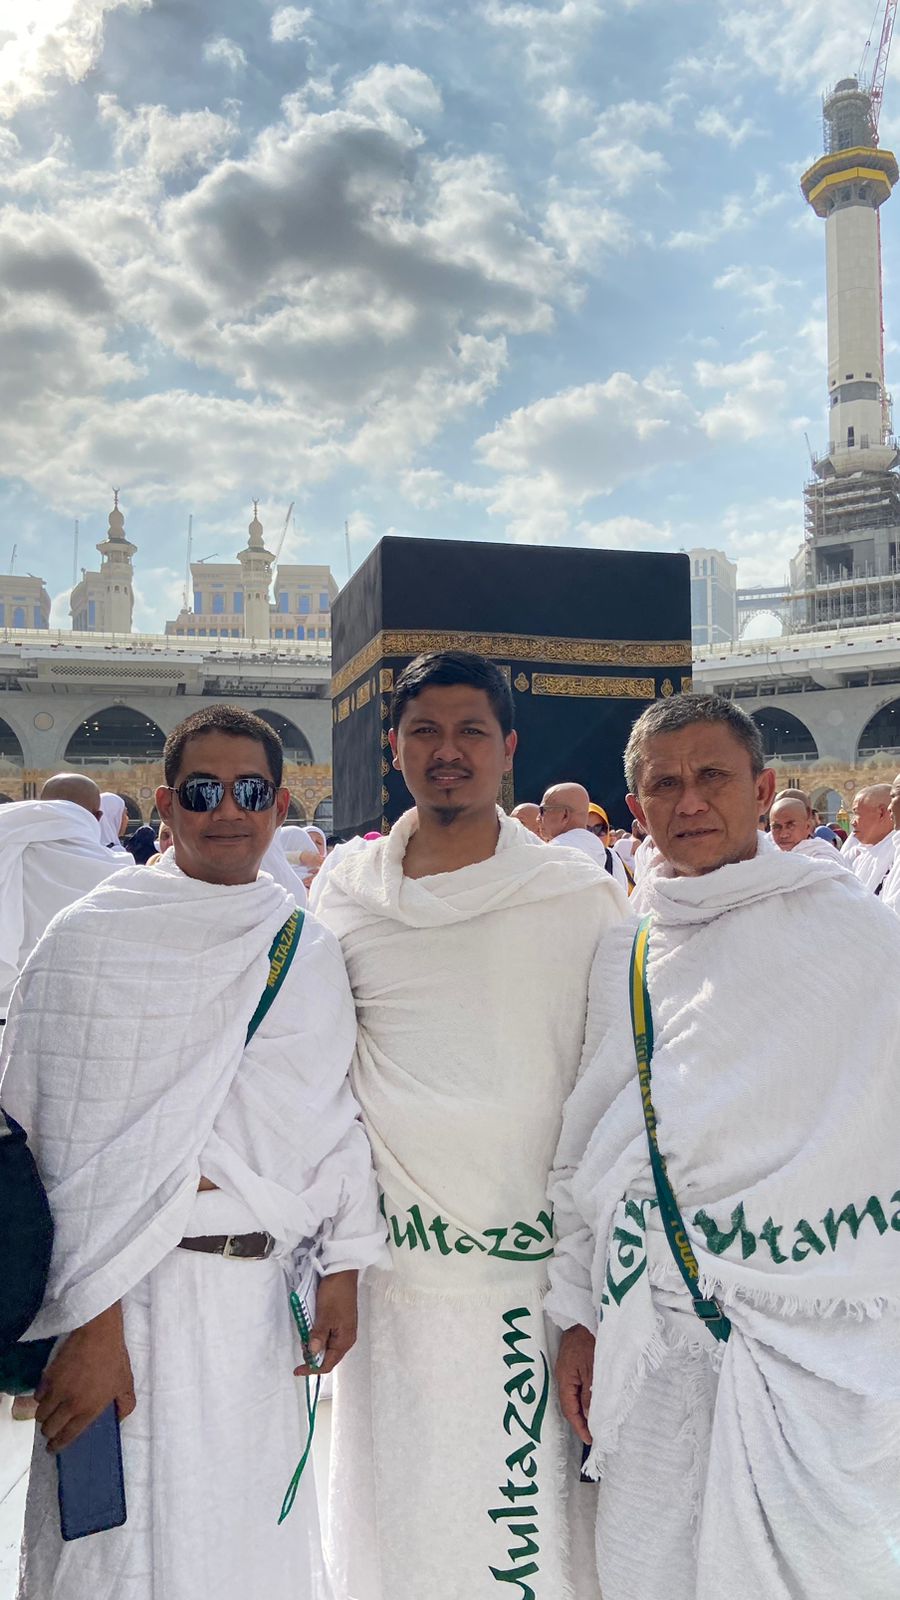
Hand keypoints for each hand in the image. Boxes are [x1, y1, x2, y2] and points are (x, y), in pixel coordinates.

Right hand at [35, 1302, 135, 1452]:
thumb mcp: (126, 1383)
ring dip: (44, 1414)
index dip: (58, 1445)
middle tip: (52, 1428)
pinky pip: (37, 1395)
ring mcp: (58, 1390)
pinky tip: (48, 1392)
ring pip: (40, 1414)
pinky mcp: (49, 1376)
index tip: (53, 1448)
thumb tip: (119, 1419)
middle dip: (49, 1431)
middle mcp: (71, 1404)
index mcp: (90, 1409)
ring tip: (50, 1410)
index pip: (68, 1436)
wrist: (99, 1333)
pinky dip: (41, 1396)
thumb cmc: (114, 1358)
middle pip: (49, 1428)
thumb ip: (126, 1405)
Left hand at [294, 1269, 357, 1377]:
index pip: (327, 1364)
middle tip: (300, 1347)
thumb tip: (311, 1354)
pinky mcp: (339, 1321)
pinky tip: (310, 1330)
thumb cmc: (335, 1294)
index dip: (312, 1369)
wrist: (342, 1273)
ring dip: (314, 1346)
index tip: (297, 1370)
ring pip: (327, 1346)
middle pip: (328, 1357)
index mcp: (345, 1340)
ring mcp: (343, 1329)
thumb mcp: (324, 1315)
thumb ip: (318, 1336)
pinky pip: (327, 1336)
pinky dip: (317, 1337)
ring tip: (304, 1337)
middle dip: (313, 1357)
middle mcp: (346, 1338)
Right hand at [556, 1323, 594, 1445]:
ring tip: (594, 1423)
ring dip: (583, 1410)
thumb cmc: (589, 1341)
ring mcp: (567, 1369)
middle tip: (593, 1435)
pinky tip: (592, 1401)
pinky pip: (577, 1386)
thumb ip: (589, 1393)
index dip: (579, 1426)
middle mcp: (563, 1376)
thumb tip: (588, 1416)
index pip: (570, 1410)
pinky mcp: (573, 1363)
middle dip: (580, 1421)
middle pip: (569, 1404)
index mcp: (565, 1379)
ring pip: (573, 1396)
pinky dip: (584, 1397)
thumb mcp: (592, 1369)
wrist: (585, 1316)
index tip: (590, 1440)